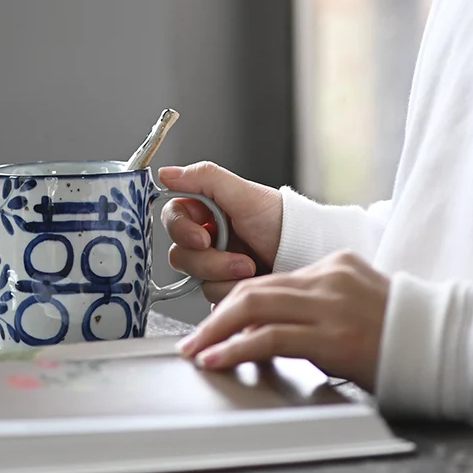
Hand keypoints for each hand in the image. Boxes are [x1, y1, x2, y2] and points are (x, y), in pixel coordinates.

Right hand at [159, 163, 282, 303]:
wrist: (307, 256)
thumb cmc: (282, 222)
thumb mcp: (244, 194)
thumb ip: (204, 179)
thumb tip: (165, 173)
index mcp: (207, 212)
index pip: (173, 218)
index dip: (181, 230)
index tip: (202, 238)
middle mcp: (207, 239)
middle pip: (180, 254)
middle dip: (210, 261)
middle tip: (240, 259)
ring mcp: (216, 268)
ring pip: (196, 280)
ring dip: (225, 276)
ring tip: (252, 269)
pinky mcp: (225, 291)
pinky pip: (212, 299)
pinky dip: (233, 291)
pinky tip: (251, 282)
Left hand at [176, 251, 388, 391]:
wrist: (445, 344)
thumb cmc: (401, 331)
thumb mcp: (356, 301)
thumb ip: (317, 304)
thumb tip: (272, 325)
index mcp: (333, 266)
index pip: (270, 280)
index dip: (235, 302)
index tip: (216, 322)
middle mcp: (327, 278)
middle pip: (254, 289)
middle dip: (216, 315)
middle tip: (193, 338)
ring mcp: (329, 305)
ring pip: (254, 307)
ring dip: (217, 331)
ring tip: (196, 351)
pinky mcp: (332, 336)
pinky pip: (271, 338)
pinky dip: (237, 348)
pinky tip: (218, 359)